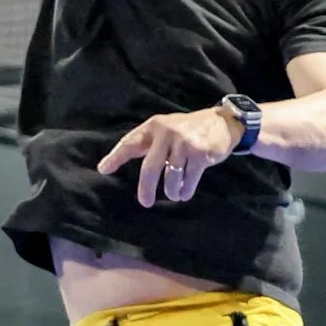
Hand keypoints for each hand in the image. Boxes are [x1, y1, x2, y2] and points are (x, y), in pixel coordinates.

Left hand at [98, 107, 243, 207]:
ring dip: (172, 191)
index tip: (103, 169)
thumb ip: (146, 144)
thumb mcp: (165, 130)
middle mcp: (168, 133)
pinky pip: (189, 180)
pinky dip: (185, 191)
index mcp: (155, 126)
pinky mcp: (201, 154)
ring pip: (171, 178)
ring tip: (174, 194)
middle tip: (145, 202)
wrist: (222, 123)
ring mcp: (185, 143)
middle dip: (146, 188)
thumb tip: (112, 164)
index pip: (131, 142)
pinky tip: (184, 193)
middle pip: (150, 167)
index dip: (116, 156)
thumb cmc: (188, 130)